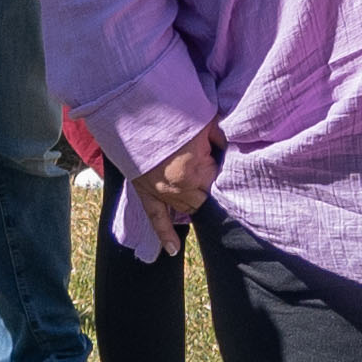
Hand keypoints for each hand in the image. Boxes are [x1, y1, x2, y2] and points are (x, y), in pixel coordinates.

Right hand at [130, 124, 222, 239]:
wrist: (132, 112)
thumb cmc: (170, 114)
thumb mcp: (204, 122)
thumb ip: (219, 139)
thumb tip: (228, 149)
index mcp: (197, 172)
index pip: (217, 184)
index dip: (220, 173)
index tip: (221, 164)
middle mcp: (180, 189)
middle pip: (203, 199)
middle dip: (208, 189)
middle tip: (209, 177)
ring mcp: (162, 194)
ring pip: (185, 208)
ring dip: (193, 204)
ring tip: (200, 199)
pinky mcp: (145, 194)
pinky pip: (156, 218)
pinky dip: (164, 235)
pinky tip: (172, 250)